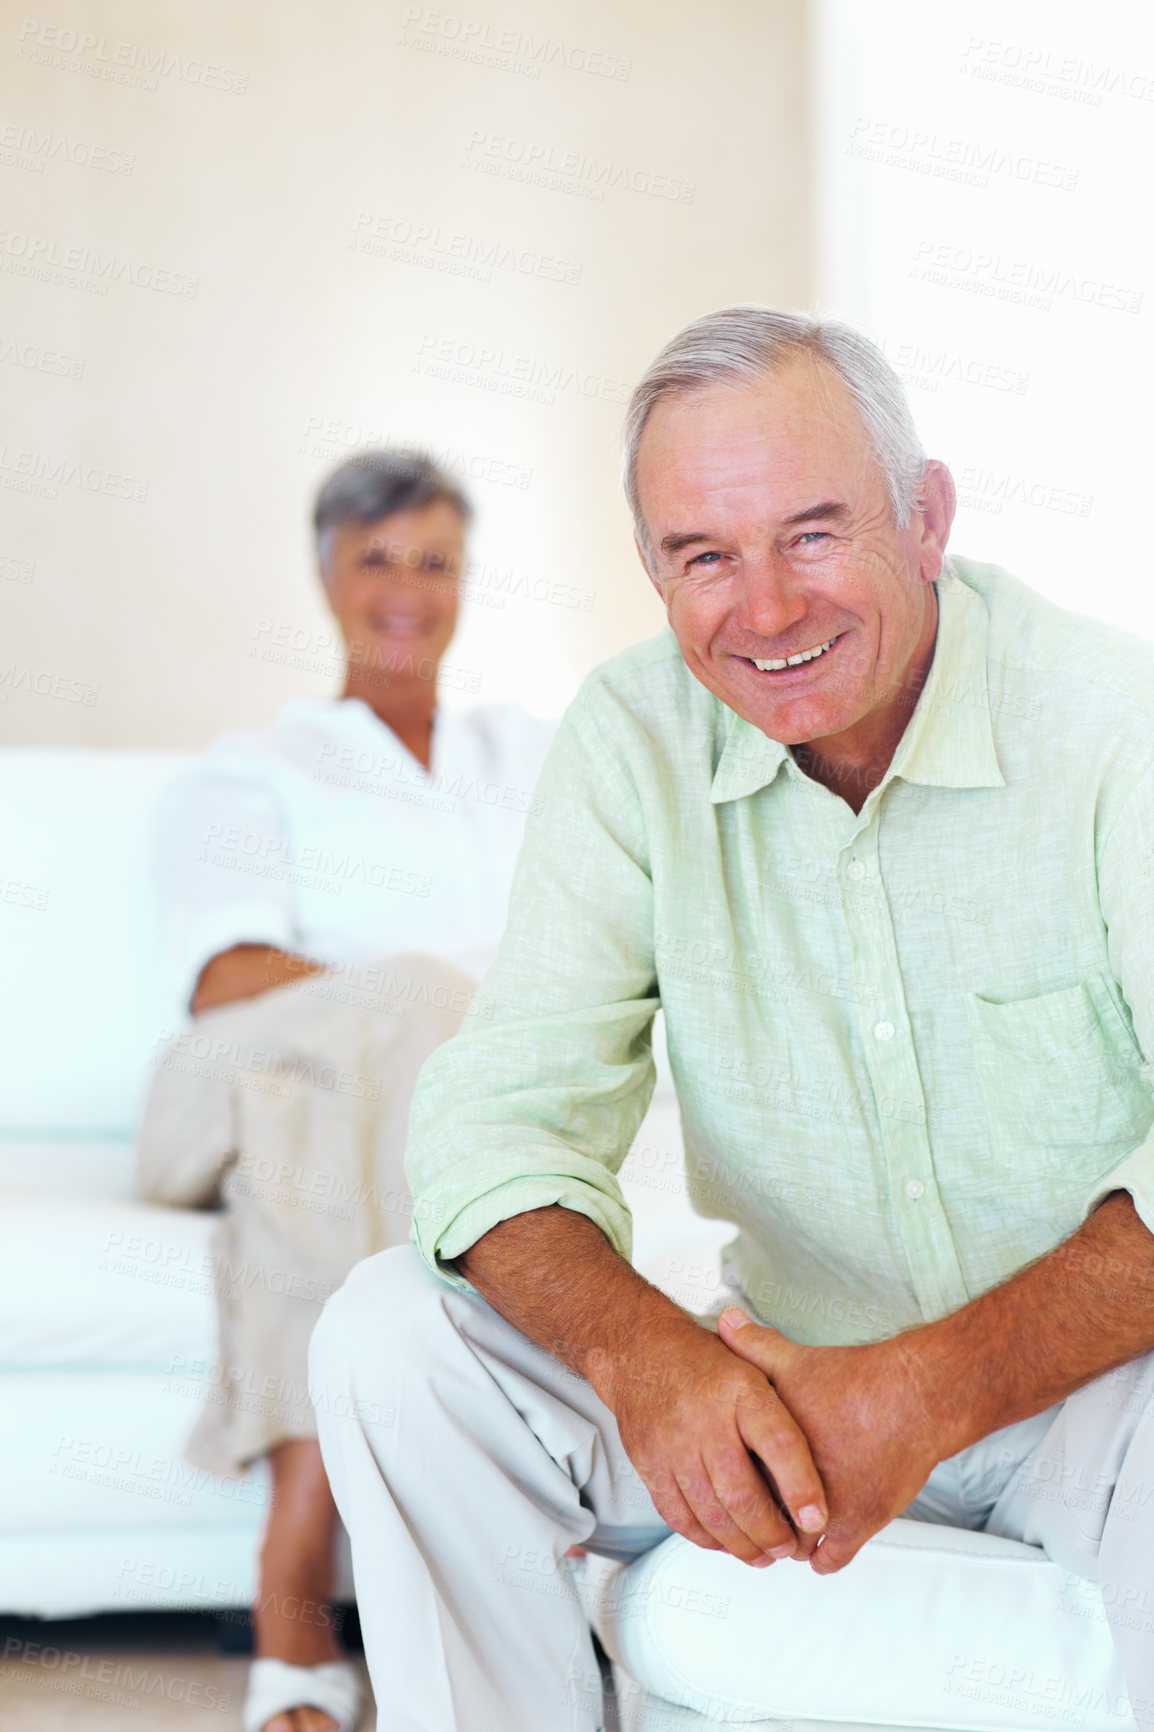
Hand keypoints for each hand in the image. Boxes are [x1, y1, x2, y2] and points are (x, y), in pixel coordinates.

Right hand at [593, 1319, 828, 1567]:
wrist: (643, 1351)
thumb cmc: (708, 1363)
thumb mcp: (754, 1362)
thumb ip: (788, 1397)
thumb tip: (831, 1431)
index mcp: (741, 1390)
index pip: (778, 1443)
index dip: (801, 1487)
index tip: (817, 1520)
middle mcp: (705, 1418)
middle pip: (740, 1492)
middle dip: (770, 1532)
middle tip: (790, 1547)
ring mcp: (673, 1444)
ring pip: (710, 1512)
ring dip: (741, 1544)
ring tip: (764, 1555)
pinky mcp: (649, 1463)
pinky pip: (678, 1515)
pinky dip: (705, 1538)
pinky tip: (725, 1542)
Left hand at [716, 1309, 944, 1574]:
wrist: (911, 1398)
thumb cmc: (853, 1379)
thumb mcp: (793, 1359)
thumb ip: (753, 1343)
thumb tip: (724, 1318)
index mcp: (768, 1452)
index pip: (731, 1485)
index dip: (731, 1487)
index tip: (734, 1486)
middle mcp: (791, 1486)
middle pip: (758, 1521)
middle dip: (758, 1521)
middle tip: (759, 1515)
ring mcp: (825, 1511)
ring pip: (792, 1546)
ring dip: (789, 1540)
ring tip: (786, 1529)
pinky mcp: (859, 1525)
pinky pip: (830, 1560)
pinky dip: (821, 1557)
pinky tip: (819, 1545)